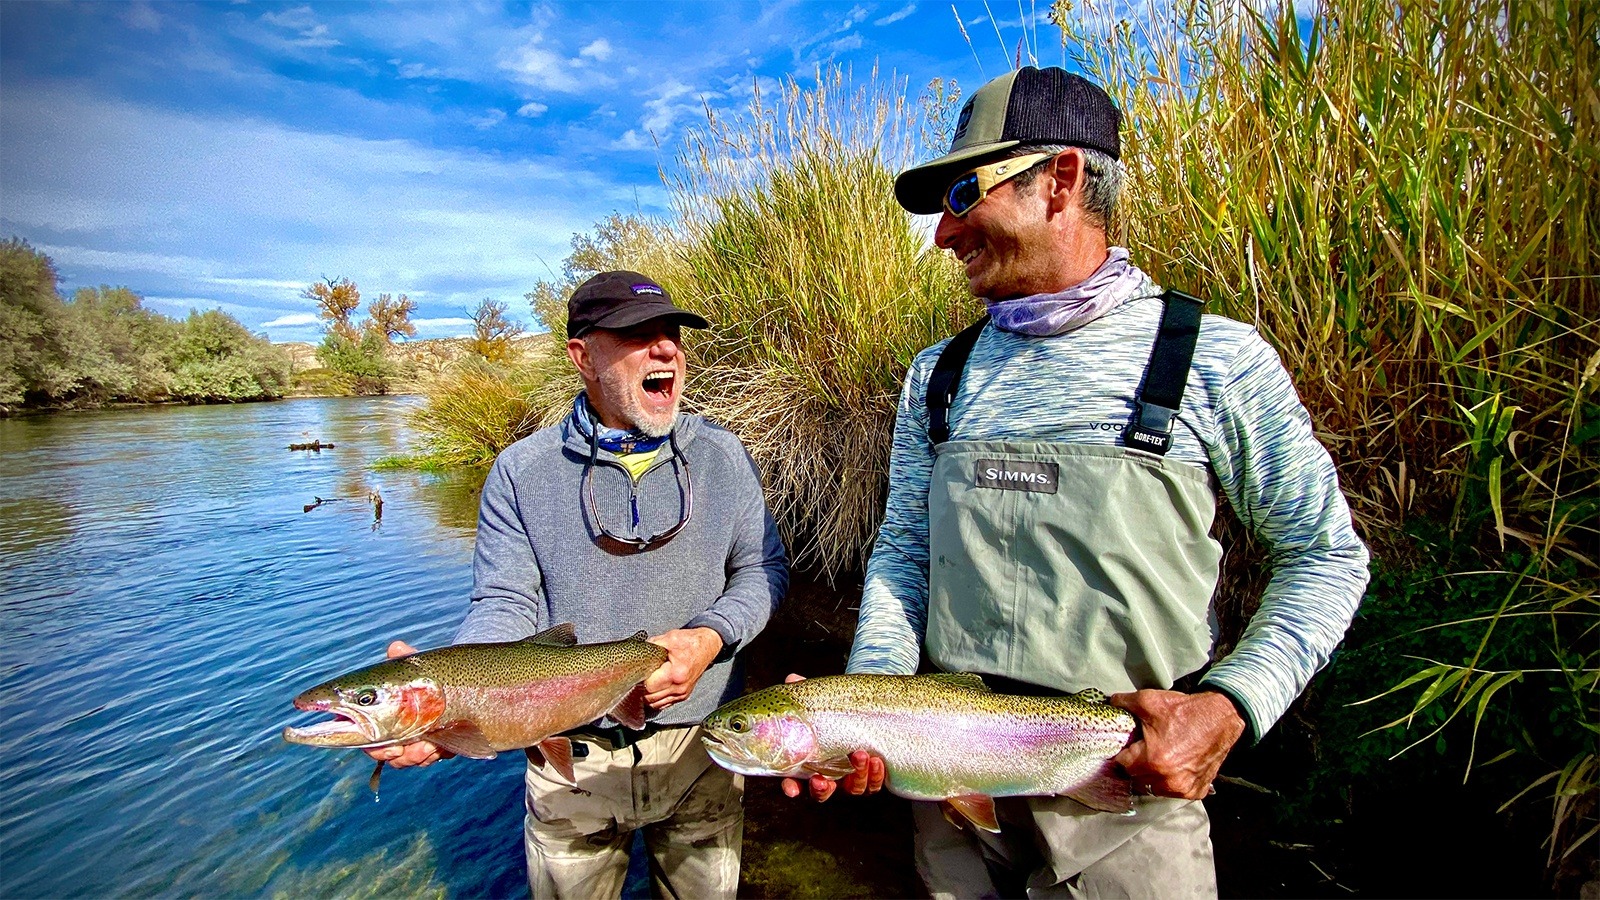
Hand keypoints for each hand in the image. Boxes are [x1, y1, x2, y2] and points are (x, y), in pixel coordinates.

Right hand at [360, 640, 454, 768]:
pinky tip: (438, 748)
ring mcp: (410, 741)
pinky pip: (426, 759)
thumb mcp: (417, 669)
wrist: (455, 685)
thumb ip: (406, 660)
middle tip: (402, 751)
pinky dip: (431, 755)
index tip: (388, 748)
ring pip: (405, 760)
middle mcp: (391, 731)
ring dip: (415, 756)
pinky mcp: (430, 747)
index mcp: (379, 714)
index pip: (367, 736)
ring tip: (428, 747)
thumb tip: (396, 647)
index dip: (374, 747)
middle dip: (394, 756)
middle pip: (383, 753)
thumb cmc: (425, 678)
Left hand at [644, 627, 722, 709]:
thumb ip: (652, 645)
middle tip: (640, 676)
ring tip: (646, 682)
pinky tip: (654, 688)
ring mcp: (682, 693)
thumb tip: (638, 652)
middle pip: (650, 698)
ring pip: (656, 704)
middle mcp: (680, 687)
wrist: (707, 647)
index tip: (639, 671)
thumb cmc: (690, 643)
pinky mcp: (683, 696)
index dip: (640, 679)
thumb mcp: (670, 638)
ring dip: (648, 695)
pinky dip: (656, 699)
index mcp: (676, 673)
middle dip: (642, 688)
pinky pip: (664, 704)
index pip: (649, 687)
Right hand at [777, 674, 885, 800]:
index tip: (792, 788)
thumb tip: (792, 679)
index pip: (794, 781)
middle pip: (821, 792)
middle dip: (821, 789)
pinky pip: (873, 784)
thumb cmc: (835, 707)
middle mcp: (829, 773)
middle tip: (821, 779)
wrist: (865, 706)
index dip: (791, 787)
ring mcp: (851, 777)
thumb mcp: (819, 699)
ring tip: (859, 754)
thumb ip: (804, 691)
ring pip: (851, 789)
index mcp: (810, 760)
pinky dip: (874, 776)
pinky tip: (876, 760)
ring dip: (855, 776)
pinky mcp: (871, 776)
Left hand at [1109, 689, 1242, 799]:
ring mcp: (1183, 788)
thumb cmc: (1186, 711)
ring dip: (1154, 776)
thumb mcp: (1149, 701)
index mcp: (1152, 761)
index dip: (1122, 754)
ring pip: (1156, 788)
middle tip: (1144, 750)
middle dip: (1137, 765)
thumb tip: (1109, 703)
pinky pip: (1176, 792)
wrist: (1221, 717)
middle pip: (1137, 779)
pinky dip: (1173, 782)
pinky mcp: (1197, 790)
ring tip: (1160, 757)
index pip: (1122, 766)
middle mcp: (1167, 780)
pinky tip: (1176, 765)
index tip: (1126, 748)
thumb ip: (1123, 703)